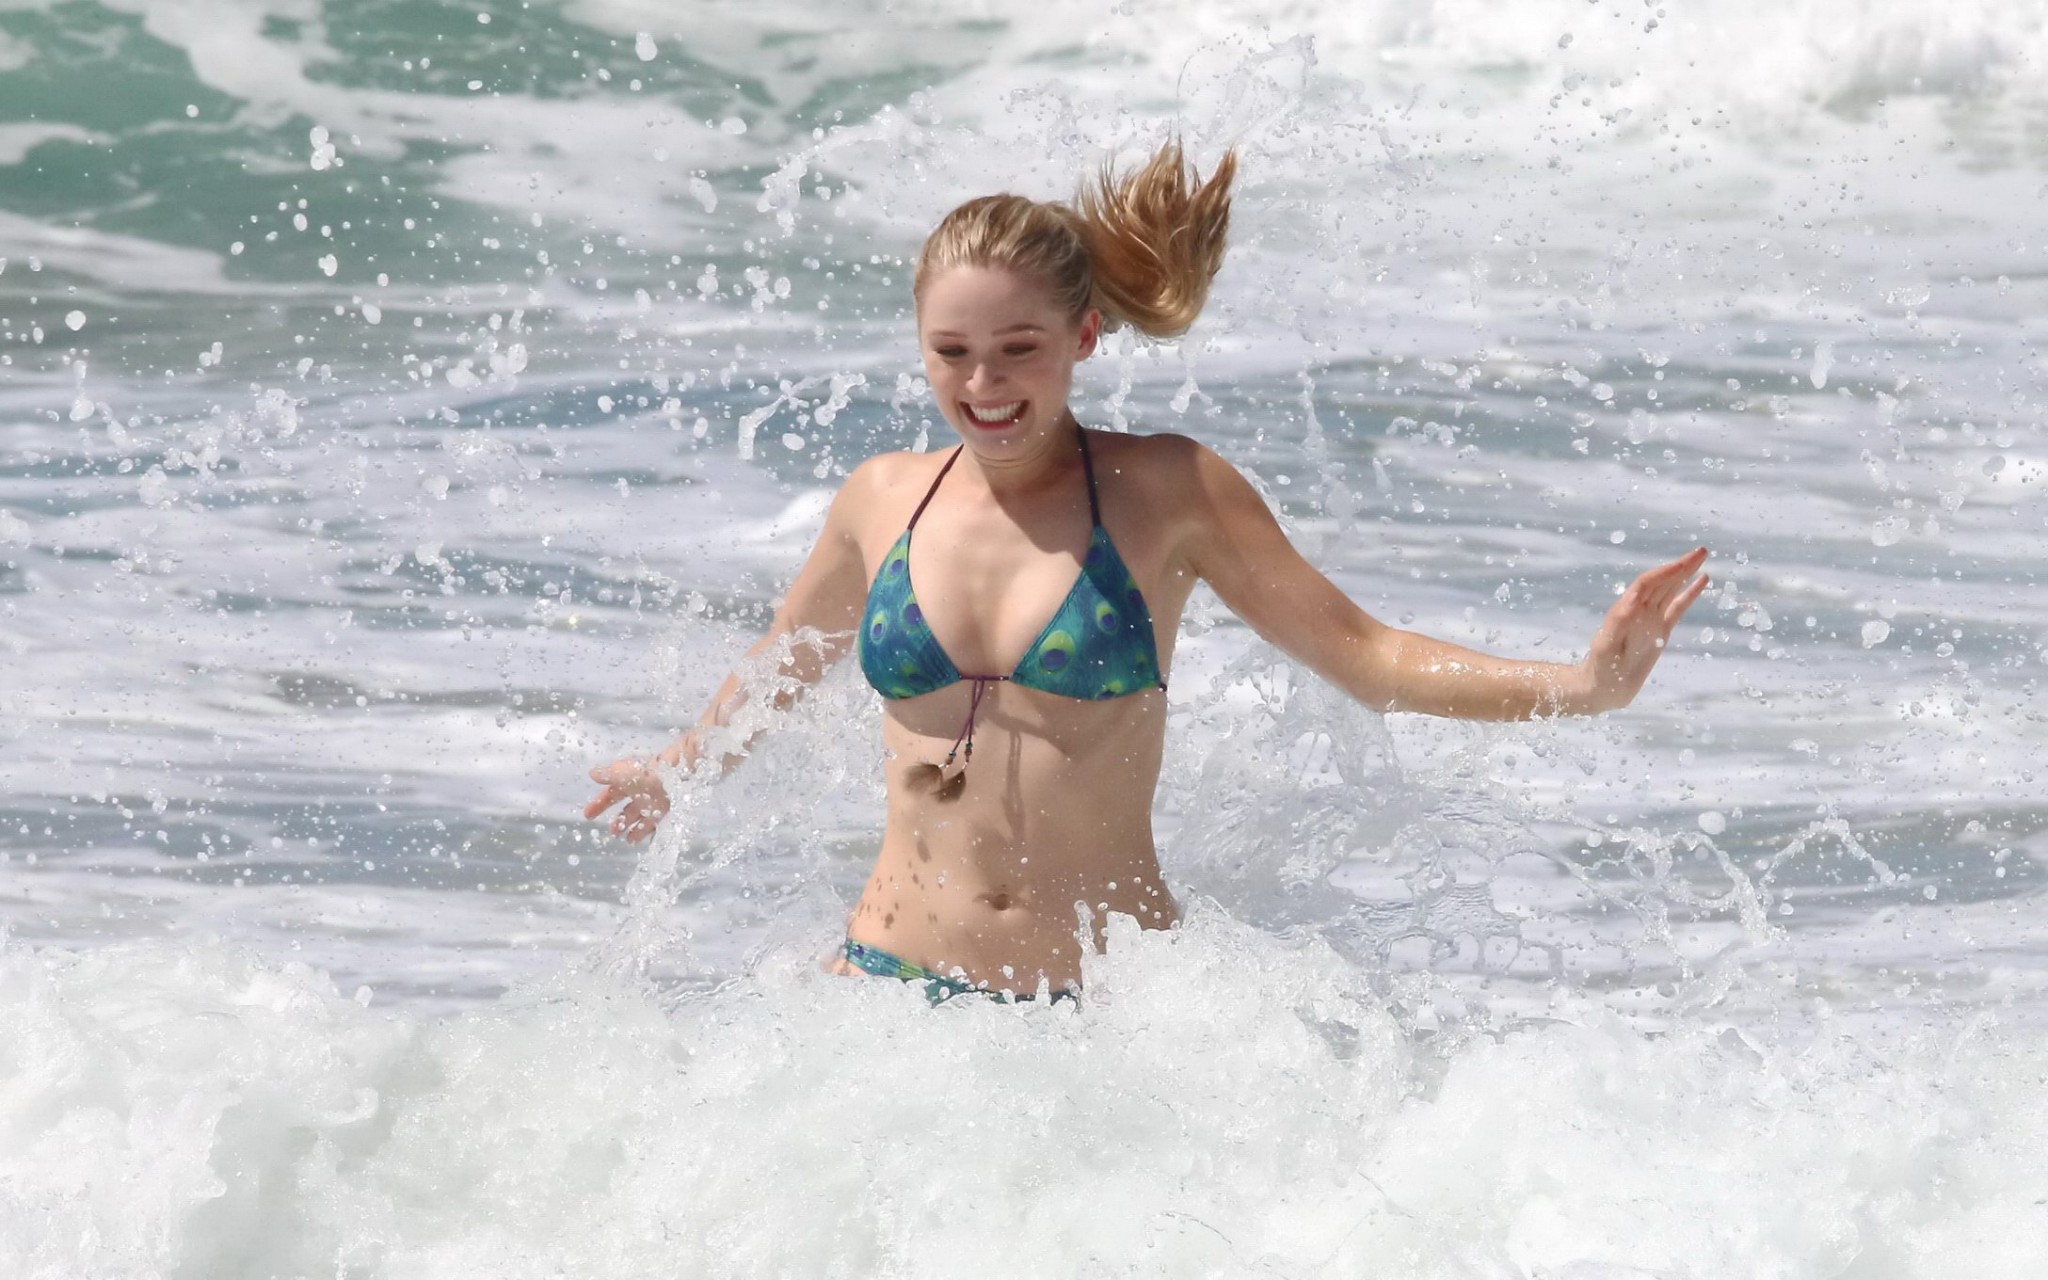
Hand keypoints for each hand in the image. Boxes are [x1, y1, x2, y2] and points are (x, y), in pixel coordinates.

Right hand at [584, 756, 671, 842]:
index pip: (611, 794)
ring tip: (627, 841)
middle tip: (611, 834)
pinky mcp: (665, 809)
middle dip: (618, 822)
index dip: (599, 804)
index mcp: (628, 781)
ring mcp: (653, 801)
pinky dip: (648, 831)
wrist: (673, 774)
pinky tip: (643, 841)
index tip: (588, 815)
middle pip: (627, 809)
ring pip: (641, 818)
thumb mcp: (620, 773)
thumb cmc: (643, 773)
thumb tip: (593, 773)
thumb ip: (606, 775)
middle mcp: (640, 792)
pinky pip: (655, 823)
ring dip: (633, 830)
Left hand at [1575, 547, 1709, 712]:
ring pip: (1671, 590)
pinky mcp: (1660, 630)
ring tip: (1702, 557)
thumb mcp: (1606, 647)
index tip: (1683, 563)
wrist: (1603, 688)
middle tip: (1702, 550)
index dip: (1665, 572)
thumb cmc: (1601, 669)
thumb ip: (1618, 625)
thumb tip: (1631, 601)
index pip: (1647, 583)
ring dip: (1685, 573)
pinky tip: (1702, 581)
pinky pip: (1678, 608)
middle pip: (1662, 581)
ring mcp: (1651, 619)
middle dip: (1680, 566)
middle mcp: (1640, 610)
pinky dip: (1690, 594)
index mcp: (1626, 609)